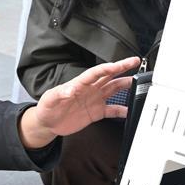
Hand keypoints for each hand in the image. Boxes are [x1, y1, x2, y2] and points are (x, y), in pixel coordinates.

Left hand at [18, 57, 139, 147]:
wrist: (47, 123)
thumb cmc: (47, 108)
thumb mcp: (50, 99)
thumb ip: (60, 93)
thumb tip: (70, 89)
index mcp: (79, 84)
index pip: (96, 73)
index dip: (108, 68)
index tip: (118, 65)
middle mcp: (89, 90)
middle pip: (108, 76)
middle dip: (122, 68)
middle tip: (134, 61)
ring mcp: (94, 100)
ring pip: (113, 90)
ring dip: (125, 86)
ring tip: (137, 83)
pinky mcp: (95, 112)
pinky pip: (112, 110)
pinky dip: (121, 111)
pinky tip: (129, 111)